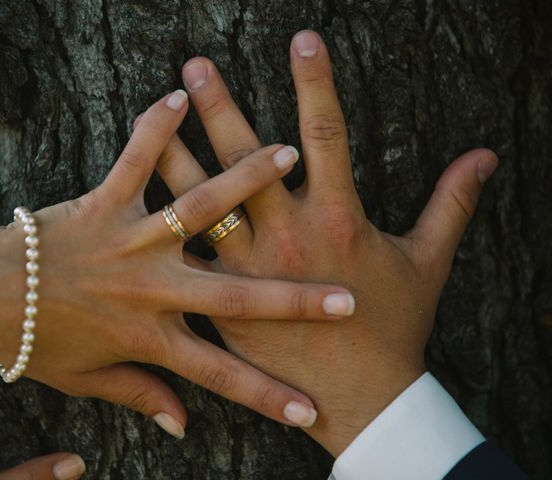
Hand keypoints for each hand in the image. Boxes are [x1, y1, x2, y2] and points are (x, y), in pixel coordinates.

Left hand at [0, 89, 353, 435]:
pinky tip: (178, 98)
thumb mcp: (86, 379)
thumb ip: (140, 397)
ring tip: (286, 154)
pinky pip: (132, 159)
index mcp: (149, 338)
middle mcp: (151, 289)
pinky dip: (154, 128)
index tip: (311, 410)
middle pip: (234, 297)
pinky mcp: (105, 202)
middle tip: (343, 299)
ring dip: (243, 181)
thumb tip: (182, 426)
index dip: (266, 396)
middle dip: (293, 302)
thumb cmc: (34, 339)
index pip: (220, 377)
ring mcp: (132, 241)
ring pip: (197, 211)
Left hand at [155, 30, 497, 452]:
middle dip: (220, 106)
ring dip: (178, 150)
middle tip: (195, 65)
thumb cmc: (392, 328)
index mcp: (338, 219)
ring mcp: (247, 267)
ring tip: (153, 109)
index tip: (302, 40)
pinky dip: (164, 215)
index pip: (325, 135)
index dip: (315, 82)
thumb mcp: (429, 263)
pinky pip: (186, 247)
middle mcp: (287, 236)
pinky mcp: (221, 296)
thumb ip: (453, 204)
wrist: (356, 397)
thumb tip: (486, 157)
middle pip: (246, 159)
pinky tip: (145, 189)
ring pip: (202, 199)